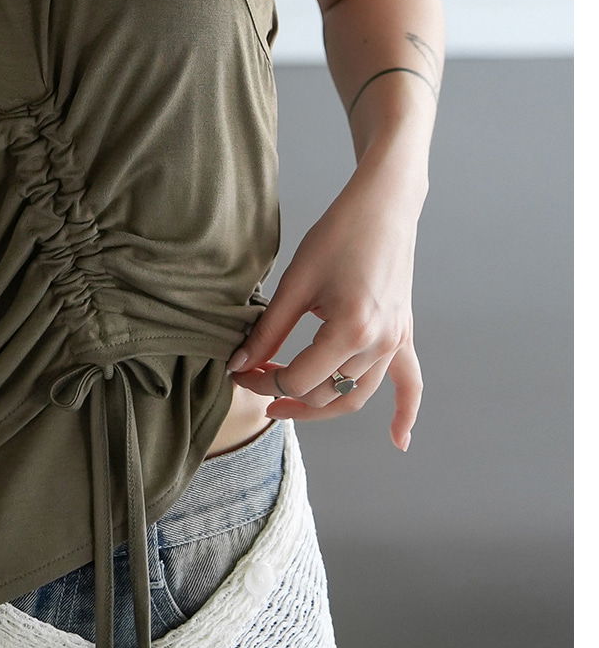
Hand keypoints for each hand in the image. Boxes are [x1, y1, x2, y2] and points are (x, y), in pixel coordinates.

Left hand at [229, 154, 421, 443]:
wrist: (385, 207)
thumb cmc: (339, 235)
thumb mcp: (296, 282)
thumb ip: (268, 329)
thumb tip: (239, 365)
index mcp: (350, 330)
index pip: (297, 378)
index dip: (261, 380)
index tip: (239, 371)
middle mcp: (378, 344)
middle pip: (323, 394)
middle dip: (282, 391)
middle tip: (253, 379)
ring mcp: (395, 343)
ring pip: (354, 396)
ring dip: (320, 408)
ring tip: (285, 405)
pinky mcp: (403, 336)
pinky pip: (409, 383)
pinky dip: (405, 413)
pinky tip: (398, 441)